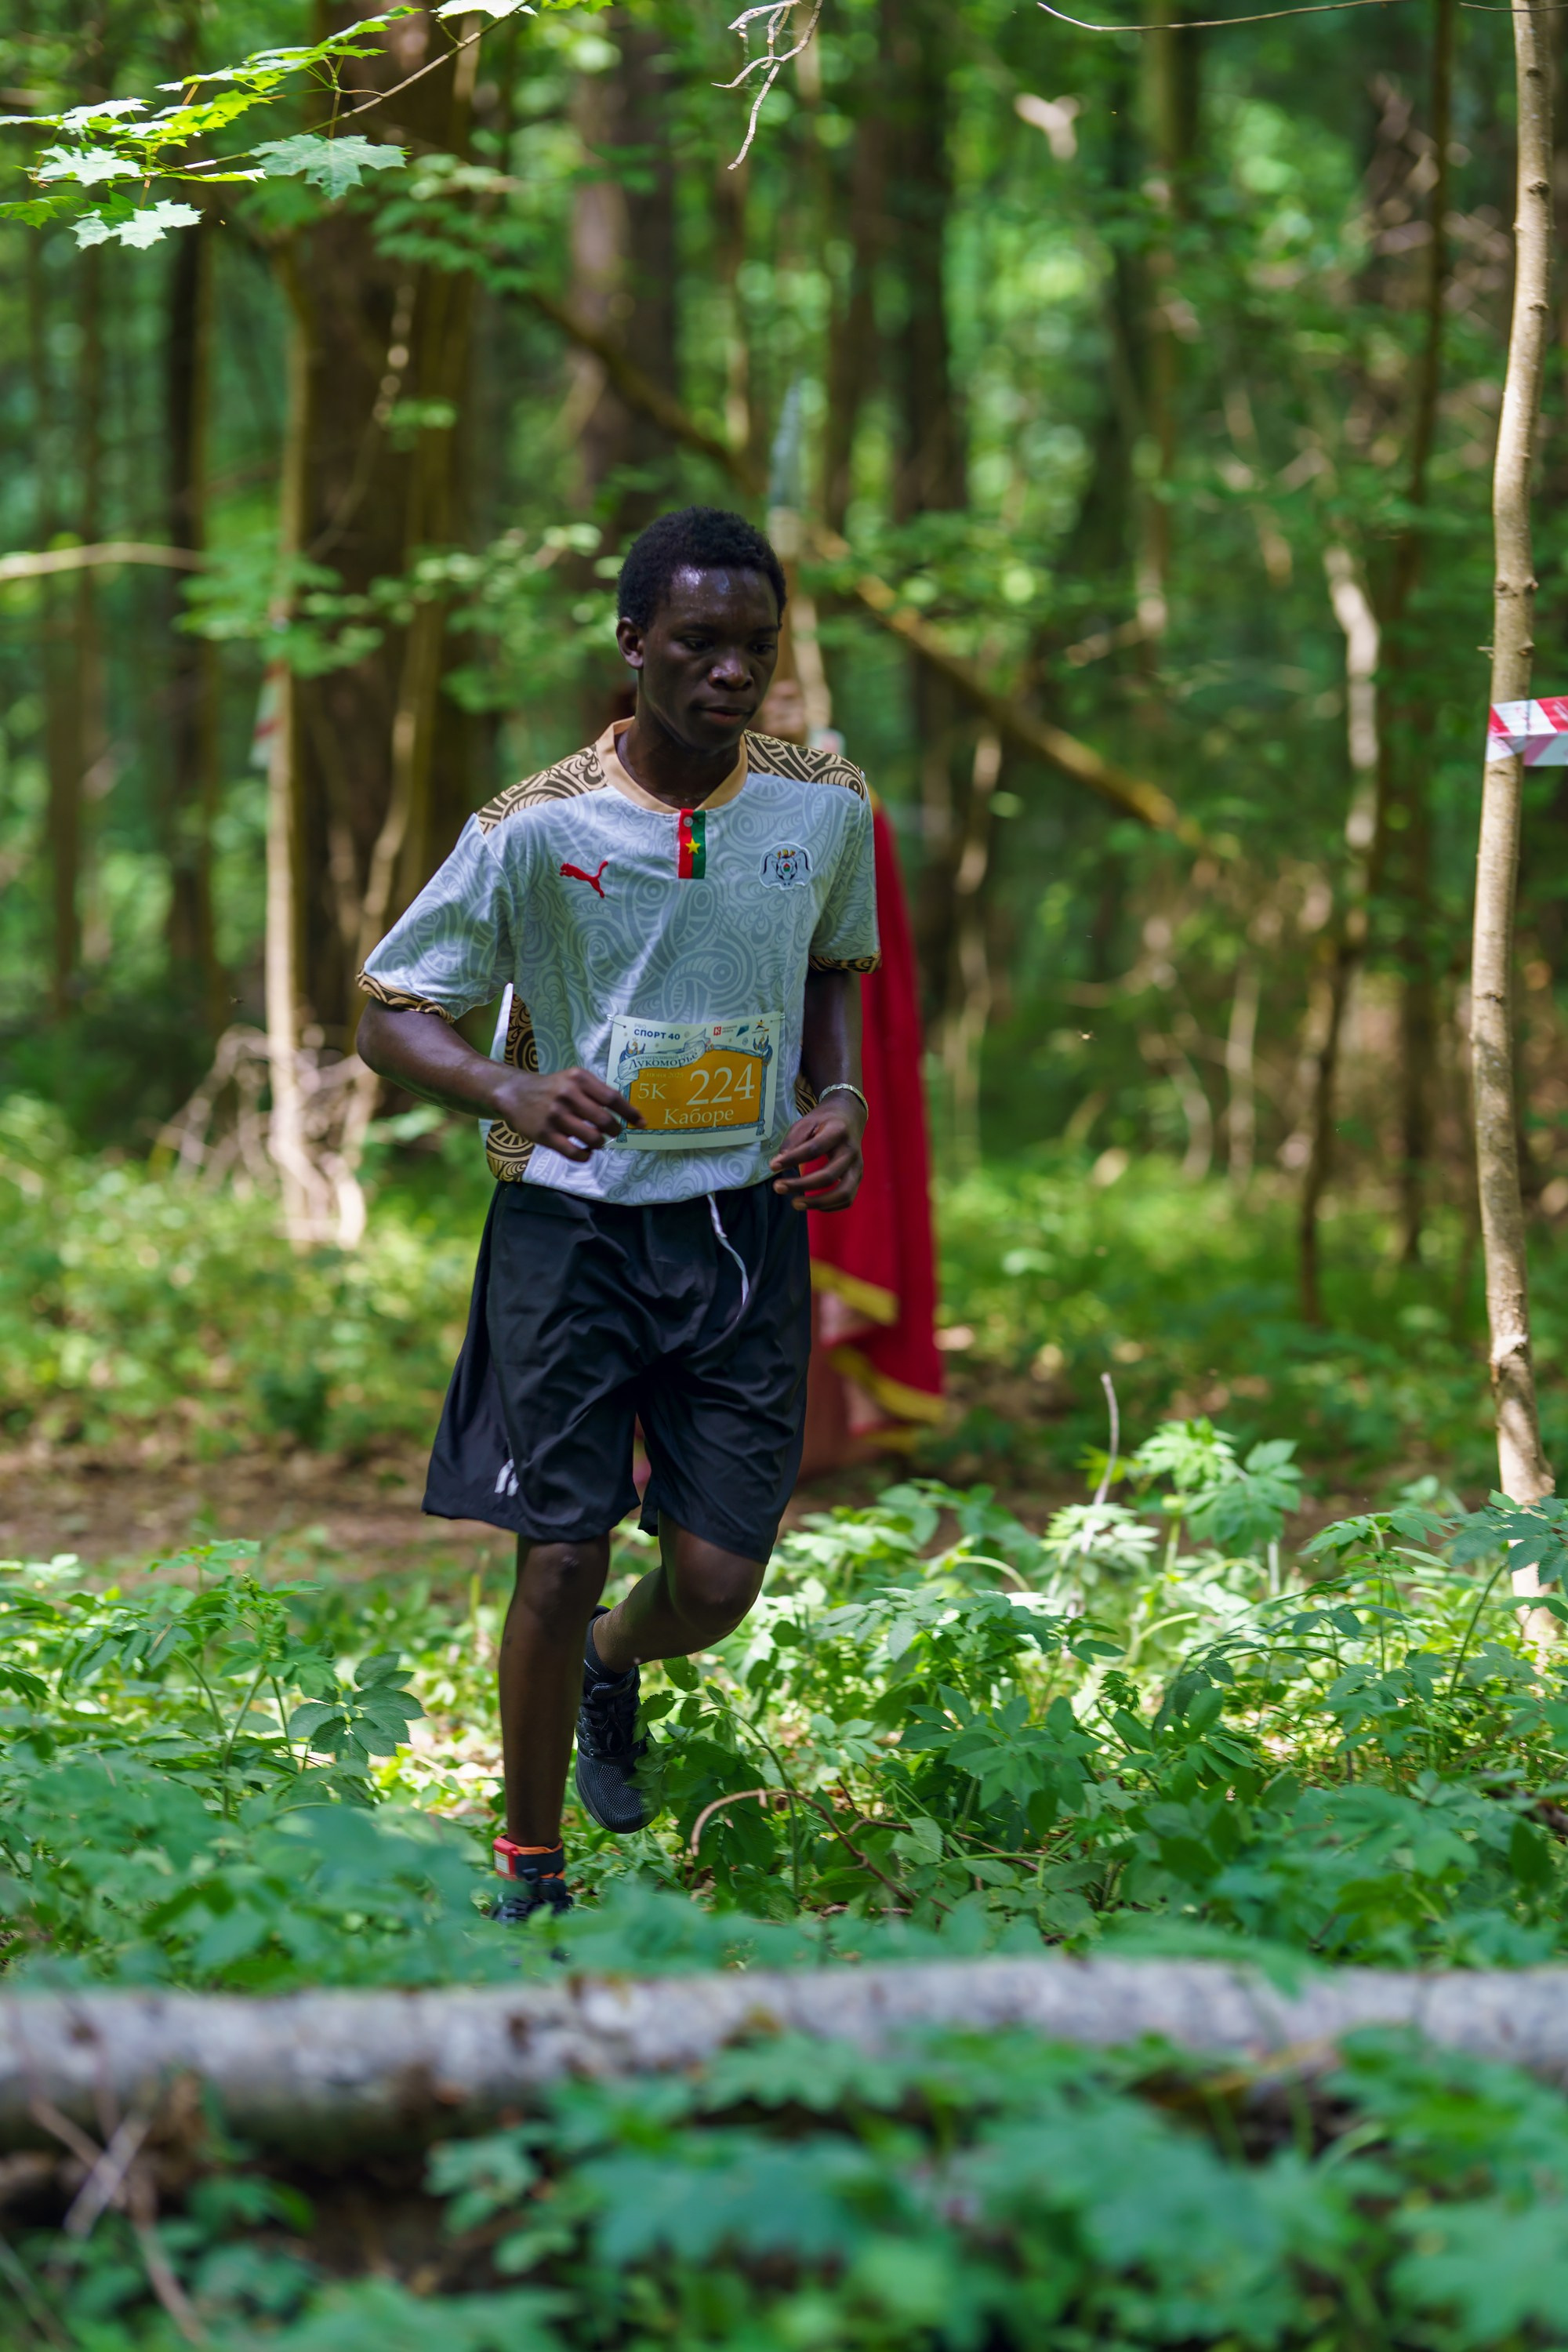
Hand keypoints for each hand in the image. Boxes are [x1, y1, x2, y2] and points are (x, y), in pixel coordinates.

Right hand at [491, 1067, 641, 1162]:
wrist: (515, 1093)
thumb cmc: (552, 1088)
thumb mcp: (573, 1080)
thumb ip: (596, 1092)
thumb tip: (626, 1113)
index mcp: (578, 1079)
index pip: (612, 1098)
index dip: (630, 1113)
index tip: (642, 1123)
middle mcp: (568, 1095)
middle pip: (604, 1120)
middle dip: (614, 1130)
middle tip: (614, 1133)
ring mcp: (555, 1116)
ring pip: (592, 1138)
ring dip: (600, 1143)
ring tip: (597, 1141)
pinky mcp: (545, 1134)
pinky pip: (574, 1153)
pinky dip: (586, 1156)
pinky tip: (585, 1152)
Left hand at [769, 1095, 865, 1211]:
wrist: (850, 1116)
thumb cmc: (825, 1120)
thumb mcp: (807, 1122)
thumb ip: (793, 1141)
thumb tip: (779, 1164)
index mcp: (838, 1132)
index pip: (814, 1149)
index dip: (792, 1159)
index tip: (773, 1166)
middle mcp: (851, 1151)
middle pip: (828, 1176)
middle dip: (801, 1185)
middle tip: (778, 1187)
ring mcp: (857, 1166)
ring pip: (843, 1193)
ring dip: (818, 1203)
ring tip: (795, 1203)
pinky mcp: (857, 1177)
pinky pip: (847, 1199)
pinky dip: (829, 1206)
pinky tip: (812, 1204)